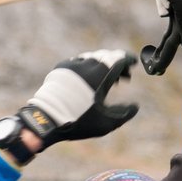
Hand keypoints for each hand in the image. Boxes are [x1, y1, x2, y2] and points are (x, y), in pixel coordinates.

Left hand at [18, 50, 138, 145]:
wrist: (46, 118)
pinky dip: (88, 66)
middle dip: (118, 64)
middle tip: (124, 77)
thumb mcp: (105, 124)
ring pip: (93, 58)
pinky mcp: (61, 68)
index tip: (134, 62)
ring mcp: (73, 65)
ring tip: (106, 79)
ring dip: (103, 65)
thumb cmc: (77, 122)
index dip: (129, 59)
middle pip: (107, 57)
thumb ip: (124, 114)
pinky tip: (89, 78)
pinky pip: (79, 62)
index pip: (119, 59)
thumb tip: (135, 107)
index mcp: (100, 76)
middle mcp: (87, 66)